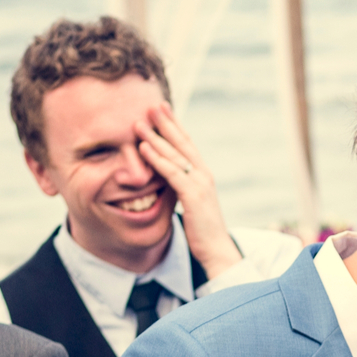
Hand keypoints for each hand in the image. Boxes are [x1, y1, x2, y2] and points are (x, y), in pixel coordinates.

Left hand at [140, 103, 240, 278]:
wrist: (217, 250)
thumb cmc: (203, 230)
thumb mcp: (191, 204)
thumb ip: (182, 189)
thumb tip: (170, 181)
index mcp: (203, 175)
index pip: (187, 145)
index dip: (175, 126)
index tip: (163, 111)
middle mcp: (204, 174)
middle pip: (182, 143)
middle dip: (166, 122)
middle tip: (152, 105)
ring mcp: (200, 184)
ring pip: (174, 154)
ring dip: (155, 137)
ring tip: (139, 122)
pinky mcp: (193, 196)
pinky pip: (171, 173)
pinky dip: (156, 159)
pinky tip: (143, 148)